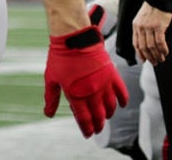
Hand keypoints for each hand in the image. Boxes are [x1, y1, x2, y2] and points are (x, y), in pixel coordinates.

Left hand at [43, 22, 127, 136]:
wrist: (73, 39)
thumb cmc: (60, 57)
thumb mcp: (51, 79)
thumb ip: (51, 98)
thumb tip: (48, 114)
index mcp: (76, 95)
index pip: (84, 119)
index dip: (86, 128)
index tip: (87, 133)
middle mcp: (92, 92)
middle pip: (99, 116)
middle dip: (98, 125)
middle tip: (97, 129)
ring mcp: (104, 84)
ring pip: (111, 107)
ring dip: (109, 115)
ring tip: (106, 117)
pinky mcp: (112, 75)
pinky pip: (122, 92)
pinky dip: (123, 101)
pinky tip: (121, 105)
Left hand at [132, 1, 171, 64]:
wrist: (157, 0)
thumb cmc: (151, 10)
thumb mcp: (141, 19)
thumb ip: (142, 30)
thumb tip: (145, 43)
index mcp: (135, 26)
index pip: (135, 43)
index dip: (139, 53)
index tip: (144, 60)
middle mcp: (140, 27)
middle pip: (143, 47)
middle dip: (149, 57)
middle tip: (155, 62)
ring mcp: (149, 27)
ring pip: (151, 46)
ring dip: (157, 55)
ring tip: (161, 59)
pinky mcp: (158, 26)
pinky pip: (160, 41)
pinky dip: (163, 49)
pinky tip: (165, 52)